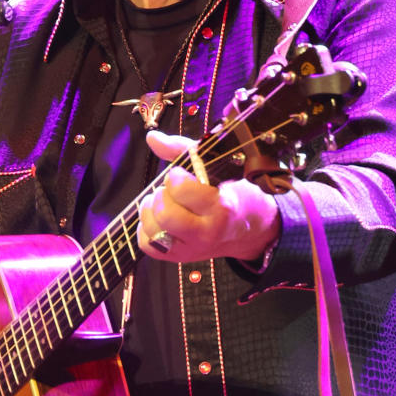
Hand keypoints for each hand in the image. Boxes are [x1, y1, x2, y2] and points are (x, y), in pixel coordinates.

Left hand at [137, 131, 278, 263]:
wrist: (249, 231)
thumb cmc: (233, 195)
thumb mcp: (217, 168)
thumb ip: (183, 150)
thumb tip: (152, 138)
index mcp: (221, 208)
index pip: (182, 191)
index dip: (176, 177)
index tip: (181, 174)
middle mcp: (206, 233)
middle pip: (166, 215)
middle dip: (162, 195)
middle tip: (171, 190)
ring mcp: (191, 249)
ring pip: (152, 230)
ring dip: (151, 209)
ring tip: (164, 201)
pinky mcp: (178, 257)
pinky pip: (146, 245)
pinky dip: (146, 227)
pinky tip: (159, 217)